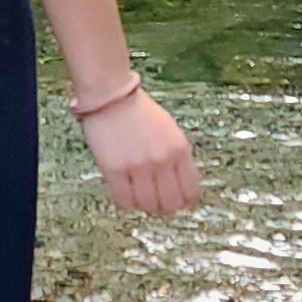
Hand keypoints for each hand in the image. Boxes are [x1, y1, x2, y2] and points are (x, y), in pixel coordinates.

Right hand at [80, 90, 201, 215]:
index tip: (179, 202)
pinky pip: (124, 202)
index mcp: (179, 149)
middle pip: (171, 204)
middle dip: (166, 207)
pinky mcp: (114, 170)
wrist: (110, 94)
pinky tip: (124, 191)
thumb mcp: (170, 130)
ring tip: (139, 195)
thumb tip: (180, 186)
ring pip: (148, 206)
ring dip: (145, 205)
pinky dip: (126, 202)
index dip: (185, 202)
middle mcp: (161, 160)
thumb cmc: (138, 110)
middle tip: (158, 202)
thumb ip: (177, 157)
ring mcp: (138, 166)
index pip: (190, 191)